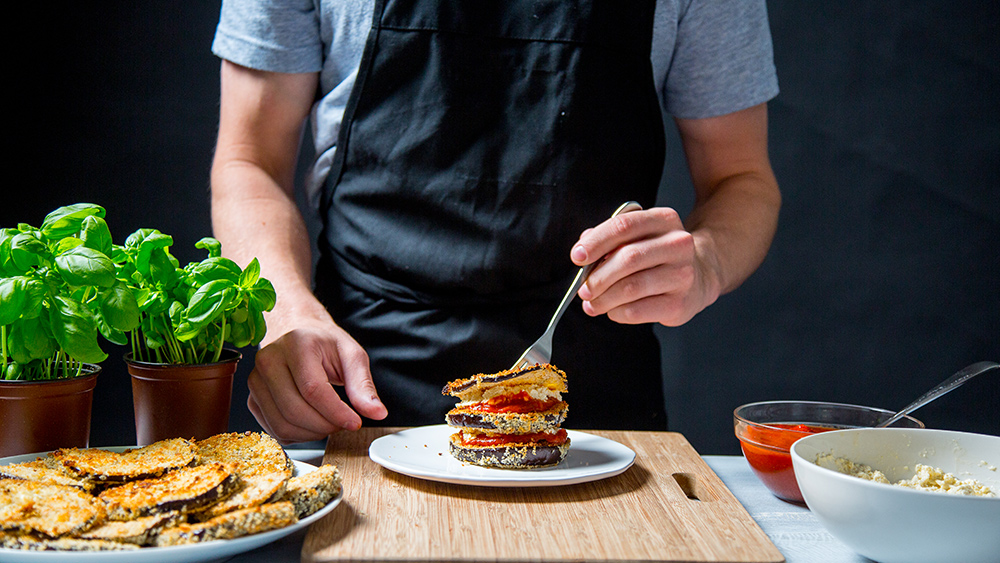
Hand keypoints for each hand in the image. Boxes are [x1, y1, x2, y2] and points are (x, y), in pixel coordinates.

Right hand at [246, 319, 387, 442]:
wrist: (296, 333)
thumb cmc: (323, 343)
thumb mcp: (351, 355)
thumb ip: (363, 385)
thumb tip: (376, 412)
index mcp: (296, 344)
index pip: (313, 389)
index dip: (336, 413)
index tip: (354, 423)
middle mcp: (269, 361)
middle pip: (295, 411)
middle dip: (326, 426)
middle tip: (343, 423)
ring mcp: (256, 381)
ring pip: (283, 425)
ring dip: (312, 434)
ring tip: (329, 423)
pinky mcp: (252, 399)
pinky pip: (274, 430)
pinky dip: (298, 436)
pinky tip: (312, 424)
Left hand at [570, 207, 720, 326]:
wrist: (699, 276)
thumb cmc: (657, 255)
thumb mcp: (639, 236)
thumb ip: (610, 239)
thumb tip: (583, 252)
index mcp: (664, 220)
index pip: (623, 226)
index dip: (595, 242)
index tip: (577, 256)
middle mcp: (678, 244)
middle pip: (627, 258)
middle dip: (597, 276)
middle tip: (583, 288)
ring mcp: (682, 275)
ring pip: (631, 287)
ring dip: (604, 298)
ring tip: (591, 303)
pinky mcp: (680, 303)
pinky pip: (638, 311)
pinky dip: (617, 312)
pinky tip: (612, 310)